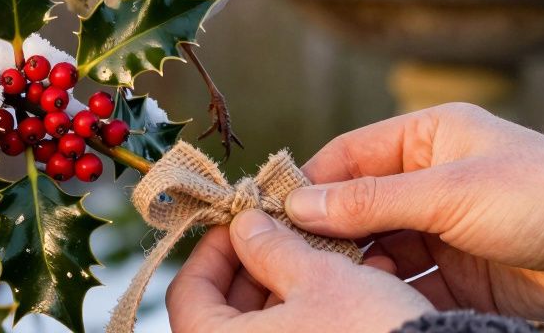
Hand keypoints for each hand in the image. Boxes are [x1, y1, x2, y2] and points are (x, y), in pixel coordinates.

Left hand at [166, 209, 432, 331]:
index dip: (212, 249)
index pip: (187, 294)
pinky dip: (316, 314)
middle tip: (285, 229)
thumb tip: (245, 225)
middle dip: (259, 264)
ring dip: (293, 285)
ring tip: (331, 252)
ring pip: (268, 326)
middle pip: (227, 312)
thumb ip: (270, 247)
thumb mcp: (318, 275)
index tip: (241, 222)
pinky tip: (356, 284)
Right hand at [285, 103, 543, 320]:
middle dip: (325, 233)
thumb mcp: (449, 192)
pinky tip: (367, 306)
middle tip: (285, 259)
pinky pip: (407, 285)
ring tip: (325, 287)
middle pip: (356, 207)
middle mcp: (430, 179)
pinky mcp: (461, 275)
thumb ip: (371, 202)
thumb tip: (299, 204)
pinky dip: (385, 296)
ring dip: (354, 268)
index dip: (308, 184)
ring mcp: (444, 229)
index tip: (267, 214)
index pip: (348, 156)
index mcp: (427, 137)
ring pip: (377, 249)